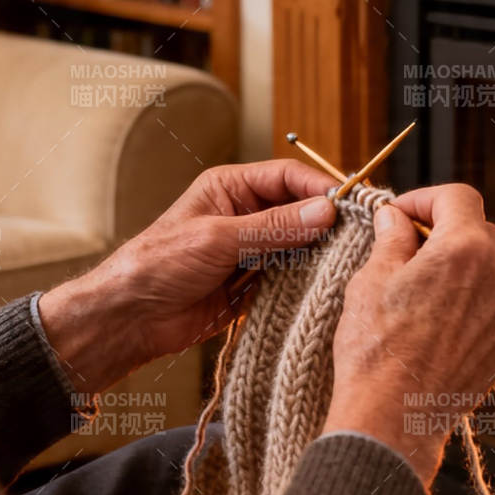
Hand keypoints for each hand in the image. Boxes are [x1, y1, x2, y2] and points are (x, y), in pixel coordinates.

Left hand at [38, 160, 338, 392]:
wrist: (132, 317)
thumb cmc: (159, 264)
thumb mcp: (219, 238)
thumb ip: (274, 226)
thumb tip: (326, 210)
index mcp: (231, 188)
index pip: (288, 177)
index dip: (322, 187)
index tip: (355, 201)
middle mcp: (245, 215)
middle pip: (300, 210)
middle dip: (328, 220)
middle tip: (363, 233)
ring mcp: (252, 250)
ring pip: (300, 244)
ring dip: (321, 252)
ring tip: (353, 260)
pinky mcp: (254, 283)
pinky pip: (291, 276)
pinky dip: (309, 280)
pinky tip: (329, 284)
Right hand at [323, 185, 494, 481]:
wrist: (396, 418)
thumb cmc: (377, 348)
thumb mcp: (371, 280)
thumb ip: (392, 238)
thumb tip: (396, 217)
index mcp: (466, 248)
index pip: (457, 197)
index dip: (425, 198)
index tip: (401, 215)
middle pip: (479, 232)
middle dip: (445, 234)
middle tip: (408, 250)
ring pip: (492, 271)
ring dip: (463, 272)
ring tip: (424, 294)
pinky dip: (474, 306)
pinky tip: (441, 325)